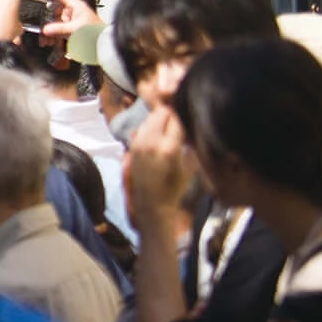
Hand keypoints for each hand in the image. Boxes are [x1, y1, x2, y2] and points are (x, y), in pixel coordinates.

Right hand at [30, 0, 97, 40]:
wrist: (104, 44)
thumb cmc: (97, 33)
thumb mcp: (76, 29)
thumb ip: (59, 29)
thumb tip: (45, 29)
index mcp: (76, 5)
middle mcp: (73, 11)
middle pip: (53, 9)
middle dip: (45, 18)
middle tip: (39, 25)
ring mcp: (72, 20)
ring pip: (54, 22)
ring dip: (49, 30)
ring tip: (46, 39)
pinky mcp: (71, 29)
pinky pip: (58, 30)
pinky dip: (53, 36)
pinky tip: (51, 41)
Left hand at [122, 104, 194, 233]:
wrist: (153, 207)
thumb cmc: (178, 190)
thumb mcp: (191, 166)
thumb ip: (189, 144)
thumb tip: (190, 124)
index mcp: (169, 148)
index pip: (176, 117)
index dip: (184, 113)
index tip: (190, 113)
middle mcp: (150, 144)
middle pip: (160, 113)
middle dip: (170, 113)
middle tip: (179, 120)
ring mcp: (137, 147)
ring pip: (148, 120)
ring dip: (159, 120)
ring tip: (170, 128)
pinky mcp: (130, 151)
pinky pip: (140, 131)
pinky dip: (149, 130)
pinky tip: (158, 137)